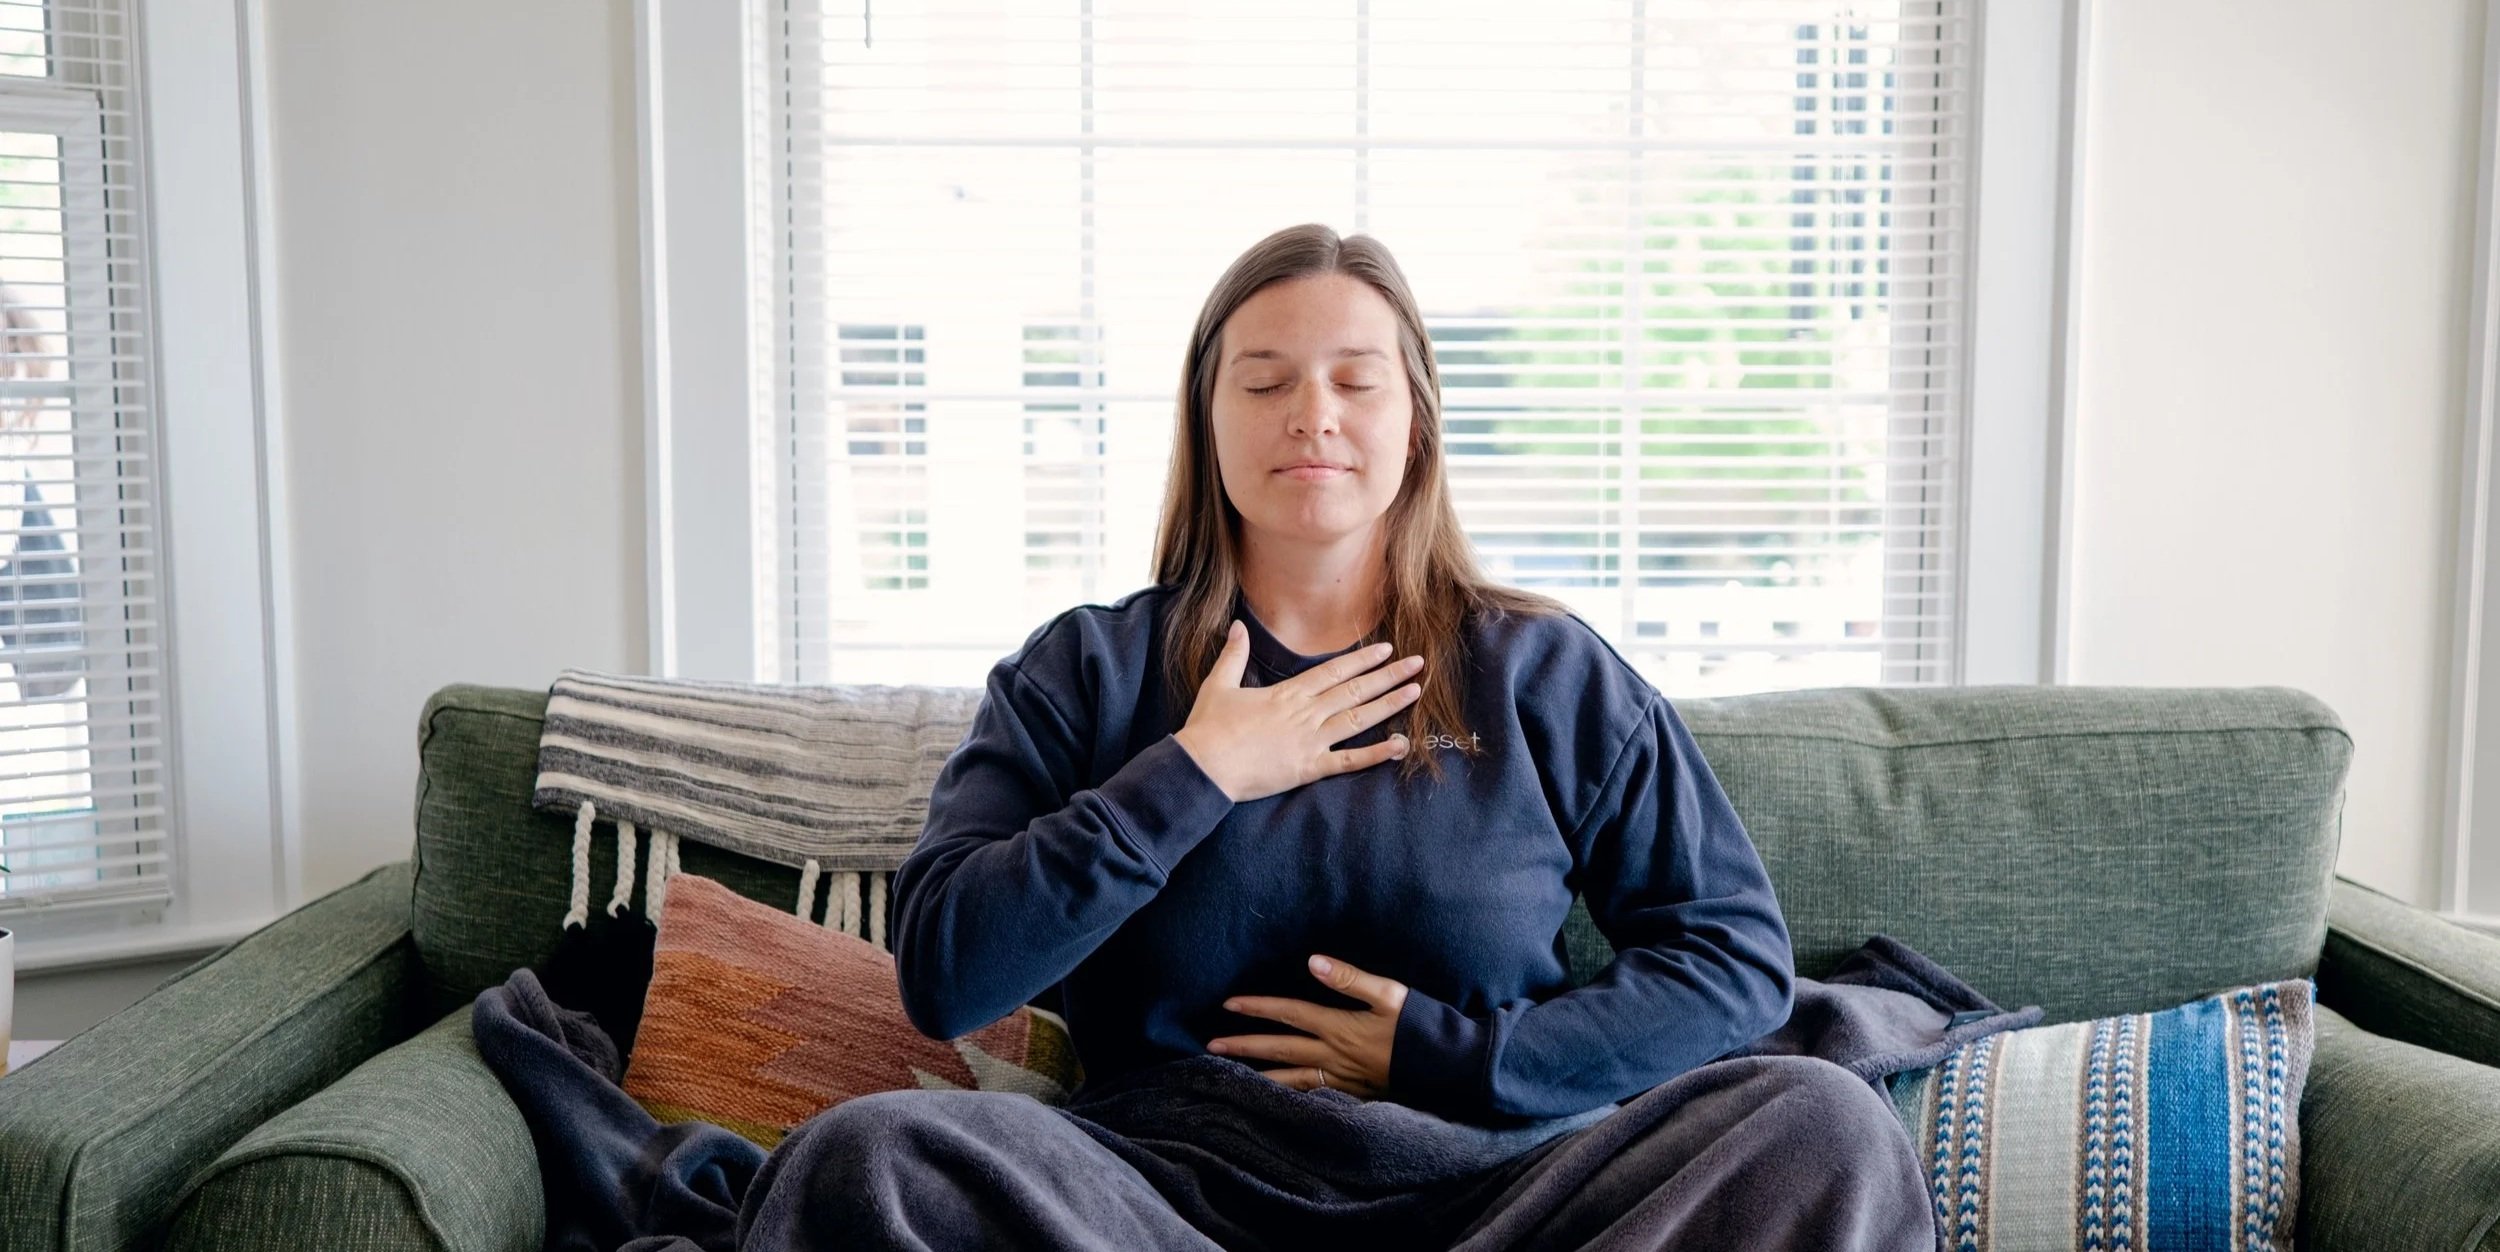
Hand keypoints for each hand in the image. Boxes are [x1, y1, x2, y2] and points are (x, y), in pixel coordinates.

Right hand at [1172, 619, 1422, 803]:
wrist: (1204, 767)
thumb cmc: (1208, 728)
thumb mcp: (1218, 684)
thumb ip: (1234, 654)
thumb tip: (1238, 625)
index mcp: (1287, 694)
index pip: (1333, 671)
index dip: (1362, 659)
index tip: (1385, 649)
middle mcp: (1305, 713)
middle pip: (1355, 690)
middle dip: (1388, 675)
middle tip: (1417, 664)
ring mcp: (1310, 741)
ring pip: (1359, 719)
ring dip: (1390, 705)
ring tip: (1416, 692)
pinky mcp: (1309, 768)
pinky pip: (1349, 761)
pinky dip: (1376, 754)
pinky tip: (1400, 745)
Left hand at [1207, 953, 1408, 1098]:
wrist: (1447, 1068)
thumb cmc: (1421, 1026)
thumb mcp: (1389, 993)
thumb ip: (1349, 978)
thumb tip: (1312, 961)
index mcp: (1340, 1027)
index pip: (1289, 1013)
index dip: (1258, 1007)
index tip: (1228, 1004)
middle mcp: (1334, 1055)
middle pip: (1280, 1049)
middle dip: (1244, 1046)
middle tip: (1211, 1046)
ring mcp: (1341, 1079)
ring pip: (1290, 1078)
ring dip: (1257, 1074)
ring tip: (1230, 1074)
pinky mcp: (1351, 1094)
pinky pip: (1310, 1095)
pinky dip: (1287, 1095)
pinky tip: (1273, 1097)